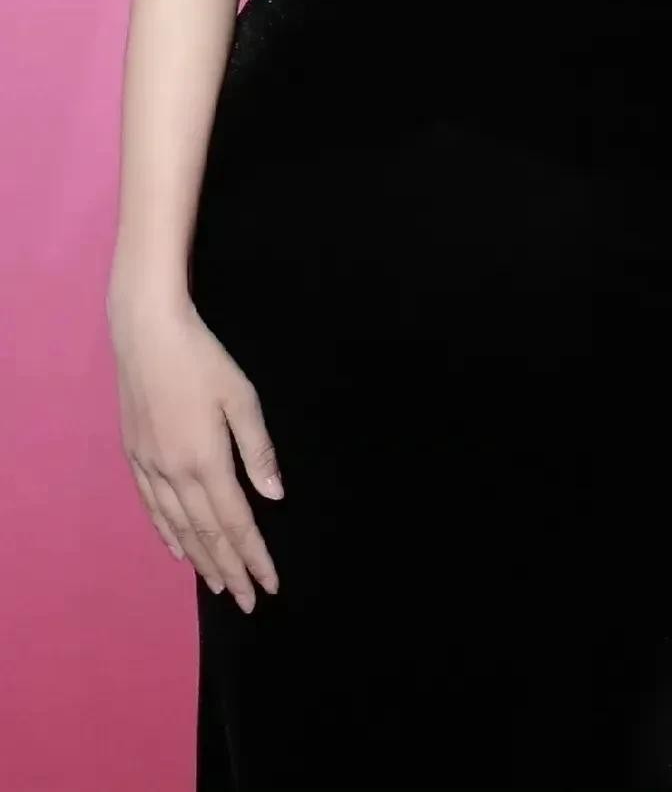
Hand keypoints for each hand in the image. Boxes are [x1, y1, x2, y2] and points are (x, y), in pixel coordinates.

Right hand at [109, 291, 283, 610]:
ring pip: (178, 527)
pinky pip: (153, 508)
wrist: (146, 332)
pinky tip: (178, 549)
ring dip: (200, 560)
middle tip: (246, 602)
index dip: (253, 556)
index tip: (269, 584)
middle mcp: (176, 473)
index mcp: (207, 460)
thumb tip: (274, 495)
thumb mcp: (240, 395)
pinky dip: (167, 534)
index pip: (236, 521)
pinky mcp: (135, 456)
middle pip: (207, 534)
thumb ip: (257, 448)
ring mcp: (151, 467)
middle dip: (230, 570)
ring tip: (218, 585)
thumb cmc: (202, 357)